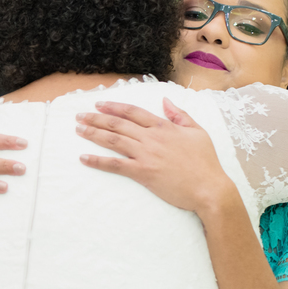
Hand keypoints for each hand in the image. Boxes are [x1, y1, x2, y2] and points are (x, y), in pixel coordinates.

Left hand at [75, 98, 236, 213]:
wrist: (209, 188)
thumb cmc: (206, 162)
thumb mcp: (197, 132)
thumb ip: (180, 115)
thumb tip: (165, 100)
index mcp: (164, 127)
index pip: (133, 112)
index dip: (114, 107)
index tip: (99, 104)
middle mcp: (152, 138)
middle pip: (118, 124)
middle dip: (96, 118)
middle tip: (79, 116)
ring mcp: (146, 155)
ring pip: (114, 140)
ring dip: (93, 134)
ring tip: (78, 129)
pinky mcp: (143, 172)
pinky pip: (115, 164)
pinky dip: (98, 161)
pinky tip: (84, 158)